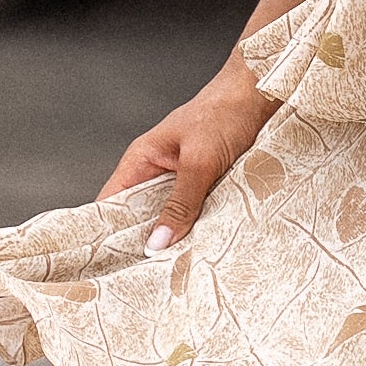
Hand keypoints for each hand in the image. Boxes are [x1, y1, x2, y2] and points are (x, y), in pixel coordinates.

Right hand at [99, 61, 279, 246]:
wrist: (260, 94)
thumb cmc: (225, 113)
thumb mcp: (200, 161)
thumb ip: (180, 202)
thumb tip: (157, 241)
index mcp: (141, 159)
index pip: (109, 202)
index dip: (105, 232)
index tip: (109, 262)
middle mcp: (156, 170)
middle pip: (139, 215)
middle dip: (144, 241)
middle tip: (149, 271)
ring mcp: (181, 178)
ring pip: (169, 216)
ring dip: (175, 235)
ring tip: (175, 263)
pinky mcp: (205, 183)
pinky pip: (194, 211)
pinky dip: (197, 225)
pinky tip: (202, 243)